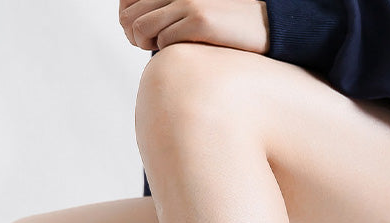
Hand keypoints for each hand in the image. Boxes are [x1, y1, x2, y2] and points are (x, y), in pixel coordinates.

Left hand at [119, 0, 268, 53]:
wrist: (263, 25)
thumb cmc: (225, 26)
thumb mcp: (191, 13)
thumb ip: (167, 15)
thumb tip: (134, 32)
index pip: (128, 1)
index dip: (127, 21)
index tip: (139, 35)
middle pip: (129, 18)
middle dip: (133, 37)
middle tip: (148, 47)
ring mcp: (187, 3)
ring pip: (141, 29)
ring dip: (146, 45)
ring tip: (160, 50)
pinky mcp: (198, 21)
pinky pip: (164, 41)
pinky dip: (166, 51)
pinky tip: (181, 50)